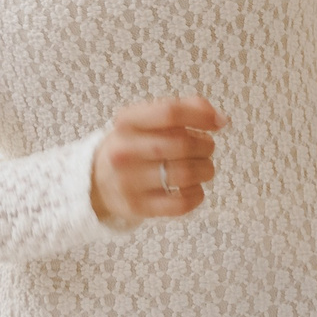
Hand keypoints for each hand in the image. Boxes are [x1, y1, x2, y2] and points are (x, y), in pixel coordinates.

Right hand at [88, 95, 221, 228]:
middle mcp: (123, 150)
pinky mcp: (138, 207)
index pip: (170, 113)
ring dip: (205, 169)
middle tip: (206, 148)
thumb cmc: (134, 145)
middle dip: (206, 146)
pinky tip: (194, 188)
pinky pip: (181, 203)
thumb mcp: (147, 120)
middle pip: (182, 144)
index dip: (202, 116)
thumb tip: (220, 119)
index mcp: (126, 121)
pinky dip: (197, 195)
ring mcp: (128, 181)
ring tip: (203, 167)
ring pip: (185, 174)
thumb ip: (184, 109)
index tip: (219, 122)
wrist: (96, 181)